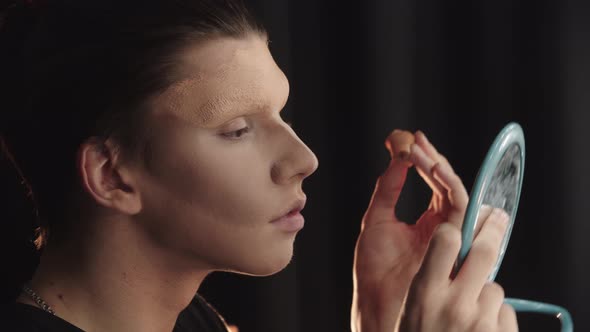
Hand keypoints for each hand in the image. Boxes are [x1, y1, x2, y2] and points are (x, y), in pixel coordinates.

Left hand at [351, 130, 472, 331]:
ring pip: (457, 192)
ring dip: (440, 168)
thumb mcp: (376, 218)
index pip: (433, 184)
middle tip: (417, 140)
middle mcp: (444, 226)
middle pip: (448, 184)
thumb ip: (388, 188)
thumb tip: (396, 157)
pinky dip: (449, 185)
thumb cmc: (375, 268)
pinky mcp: (455, 239)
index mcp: (427, 222)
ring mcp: (450, 232)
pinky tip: (433, 168)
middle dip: (433, 159)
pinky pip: (461, 207)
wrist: (377, 298)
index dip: (424, 159)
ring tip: (421, 152)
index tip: (411, 139)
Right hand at [399, 210, 517, 331]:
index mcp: (426, 294)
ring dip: (486, 293)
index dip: (454, 229)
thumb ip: (432, 279)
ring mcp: (481, 322)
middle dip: (493, 230)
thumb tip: (458, 251)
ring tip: (470, 313)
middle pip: (484, 251)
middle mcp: (455, 305)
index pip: (446, 241)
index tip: (458, 226)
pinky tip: (480, 328)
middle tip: (498, 218)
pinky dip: (496, 316)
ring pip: (494, 287)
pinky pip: (506, 311)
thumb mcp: (414, 308)